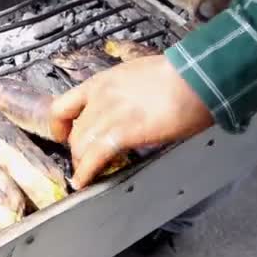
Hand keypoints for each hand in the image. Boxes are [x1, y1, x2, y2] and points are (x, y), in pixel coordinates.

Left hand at [50, 55, 213, 188]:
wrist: (197, 75)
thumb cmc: (179, 75)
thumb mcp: (137, 77)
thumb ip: (122, 94)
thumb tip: (123, 110)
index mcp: (100, 83)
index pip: (62, 106)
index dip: (59, 127)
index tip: (64, 136)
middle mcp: (98, 98)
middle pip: (75, 133)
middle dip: (78, 151)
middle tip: (86, 162)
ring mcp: (108, 115)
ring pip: (81, 147)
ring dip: (82, 164)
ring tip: (89, 174)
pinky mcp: (122, 132)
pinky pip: (94, 157)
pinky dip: (86, 173)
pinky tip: (84, 182)